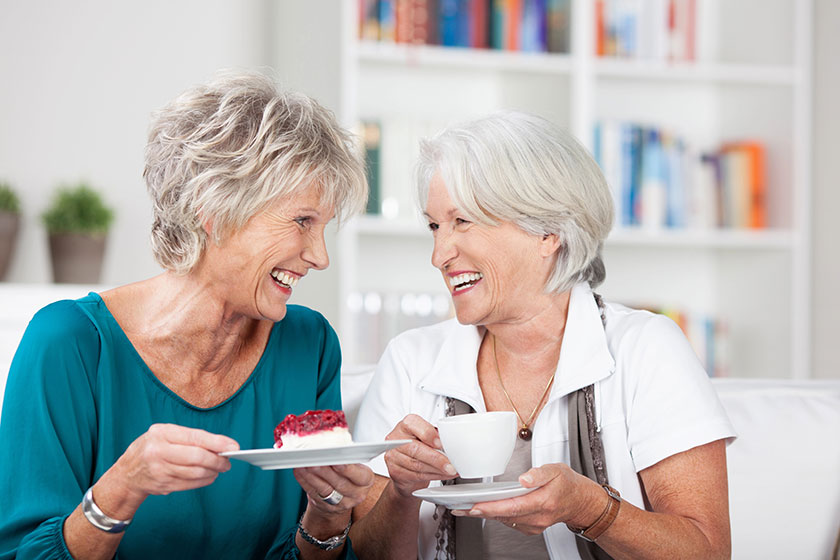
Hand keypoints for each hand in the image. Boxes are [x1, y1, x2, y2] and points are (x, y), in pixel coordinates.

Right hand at [112, 423, 238, 502]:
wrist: (126, 474)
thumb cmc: (152, 449)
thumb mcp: (164, 434)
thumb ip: (190, 438)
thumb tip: (221, 445)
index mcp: (161, 433)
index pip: (195, 437)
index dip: (217, 443)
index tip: (233, 447)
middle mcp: (158, 451)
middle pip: (197, 457)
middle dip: (217, 460)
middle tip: (228, 462)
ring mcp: (160, 470)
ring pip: (196, 472)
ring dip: (212, 472)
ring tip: (220, 469)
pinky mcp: (163, 485)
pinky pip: (190, 484)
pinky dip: (204, 481)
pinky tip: (209, 476)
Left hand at [294, 463, 374, 516]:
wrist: (343, 496)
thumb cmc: (349, 474)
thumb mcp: (356, 465)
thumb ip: (348, 458)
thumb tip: (334, 446)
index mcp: (366, 481)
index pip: (359, 476)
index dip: (348, 469)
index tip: (337, 461)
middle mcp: (356, 494)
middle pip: (339, 483)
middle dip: (325, 470)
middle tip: (315, 459)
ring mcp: (341, 503)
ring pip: (325, 489)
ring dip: (312, 475)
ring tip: (304, 463)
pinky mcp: (326, 507)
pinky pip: (313, 493)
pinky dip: (305, 481)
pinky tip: (299, 470)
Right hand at [382, 414, 457, 497]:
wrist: (405, 465)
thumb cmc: (418, 446)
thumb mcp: (427, 435)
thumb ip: (436, 435)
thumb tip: (451, 443)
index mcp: (406, 425)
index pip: (413, 425)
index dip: (428, 434)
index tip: (440, 443)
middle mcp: (396, 439)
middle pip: (416, 449)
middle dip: (437, 459)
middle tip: (450, 465)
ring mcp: (394, 456)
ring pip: (417, 465)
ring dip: (437, 470)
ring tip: (450, 470)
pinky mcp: (395, 472)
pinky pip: (416, 475)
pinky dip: (433, 476)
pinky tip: (442, 475)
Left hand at [451, 463, 598, 534]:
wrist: (580, 501)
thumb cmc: (567, 483)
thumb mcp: (557, 470)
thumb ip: (540, 473)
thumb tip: (524, 479)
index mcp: (544, 502)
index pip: (513, 507)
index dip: (492, 507)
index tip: (475, 506)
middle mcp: (539, 517)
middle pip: (505, 516)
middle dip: (481, 512)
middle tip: (461, 508)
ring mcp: (535, 524)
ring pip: (506, 520)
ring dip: (486, 514)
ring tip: (465, 508)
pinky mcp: (532, 527)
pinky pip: (511, 522)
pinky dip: (496, 515)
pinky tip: (485, 509)